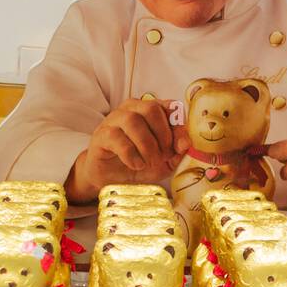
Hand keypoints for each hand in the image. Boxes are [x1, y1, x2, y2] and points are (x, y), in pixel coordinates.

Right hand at [64, 98, 190, 203]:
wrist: (112, 180)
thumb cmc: (139, 164)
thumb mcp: (165, 162)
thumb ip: (177, 151)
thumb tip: (185, 143)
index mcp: (149, 111)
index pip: (169, 106)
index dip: (179, 126)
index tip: (182, 146)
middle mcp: (131, 110)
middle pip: (151, 108)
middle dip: (162, 135)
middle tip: (163, 156)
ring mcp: (113, 120)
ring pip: (133, 120)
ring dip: (146, 145)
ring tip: (149, 162)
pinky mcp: (101, 136)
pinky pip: (117, 138)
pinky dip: (131, 154)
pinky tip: (136, 164)